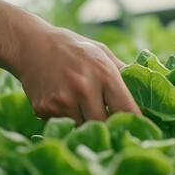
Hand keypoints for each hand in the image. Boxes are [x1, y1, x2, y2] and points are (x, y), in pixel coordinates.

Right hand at [10, 17, 140, 124]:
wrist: (30, 44)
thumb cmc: (72, 48)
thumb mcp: (102, 52)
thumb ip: (122, 72)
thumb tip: (144, 92)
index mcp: (103, 73)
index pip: (126, 109)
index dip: (135, 123)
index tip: (139, 130)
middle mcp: (83, 88)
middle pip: (105, 125)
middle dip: (107, 124)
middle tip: (107, 119)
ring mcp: (62, 101)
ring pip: (83, 127)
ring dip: (86, 122)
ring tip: (80, 105)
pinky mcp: (44, 109)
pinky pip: (64, 124)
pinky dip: (66, 118)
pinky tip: (62, 101)